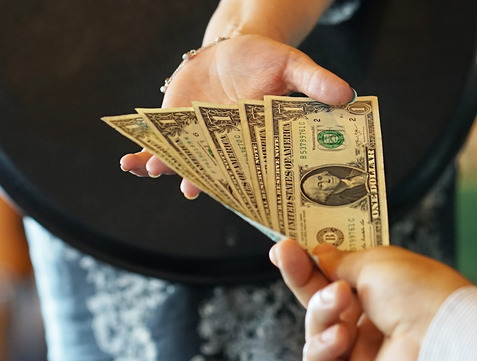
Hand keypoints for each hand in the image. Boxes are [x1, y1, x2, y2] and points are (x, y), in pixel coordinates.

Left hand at [119, 34, 353, 198]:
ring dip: (167, 167)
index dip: (243, 184)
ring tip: (154, 168)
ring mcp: (198, 139)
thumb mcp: (293, 66)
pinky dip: (142, 154)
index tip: (236, 194)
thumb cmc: (266, 60)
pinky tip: (128, 161)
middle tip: (191, 188)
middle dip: (200, 179)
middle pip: (213, 170)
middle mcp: (226, 147)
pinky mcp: (175, 128)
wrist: (233, 49)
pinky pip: (157, 146)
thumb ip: (315, 82)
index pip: (252, 168)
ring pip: (182, 162)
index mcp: (256, 140)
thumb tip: (348, 94)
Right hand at [269, 239, 470, 360]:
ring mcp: (363, 359)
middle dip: (301, 279)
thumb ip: (340, 260)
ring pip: (316, 334)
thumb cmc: (421, 294)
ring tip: (338, 301)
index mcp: (384, 296)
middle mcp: (373, 327)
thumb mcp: (376, 262)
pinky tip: (339, 336)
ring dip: (320, 313)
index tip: (286, 247)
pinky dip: (321, 350)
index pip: (337, 279)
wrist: (442, 338)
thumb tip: (318, 253)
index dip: (310, 264)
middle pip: (321, 305)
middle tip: (284, 255)